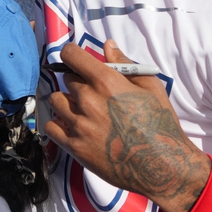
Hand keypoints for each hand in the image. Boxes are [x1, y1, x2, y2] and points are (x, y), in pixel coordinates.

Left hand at [44, 40, 210, 211]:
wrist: (160, 165)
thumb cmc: (159, 124)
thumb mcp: (150, 88)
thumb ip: (125, 64)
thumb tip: (108, 45)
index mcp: (106, 81)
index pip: (71, 55)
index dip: (72, 54)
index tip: (75, 59)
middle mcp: (88, 100)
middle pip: (67, 79)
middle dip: (78, 82)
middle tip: (92, 93)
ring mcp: (78, 124)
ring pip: (56, 101)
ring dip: (66, 102)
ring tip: (81, 110)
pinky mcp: (73, 146)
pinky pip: (51, 126)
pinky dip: (58, 124)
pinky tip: (72, 126)